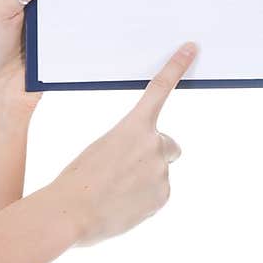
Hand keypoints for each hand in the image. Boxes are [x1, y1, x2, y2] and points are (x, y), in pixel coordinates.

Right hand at [51, 40, 198, 247]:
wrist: (71, 214)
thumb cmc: (77, 181)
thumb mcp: (99, 151)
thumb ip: (130, 150)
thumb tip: (150, 170)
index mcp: (133, 127)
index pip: (159, 90)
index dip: (176, 67)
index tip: (191, 48)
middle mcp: (154, 145)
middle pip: (168, 145)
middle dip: (156, 154)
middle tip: (129, 169)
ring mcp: (162, 173)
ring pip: (160, 173)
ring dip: (144, 180)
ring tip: (115, 193)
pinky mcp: (163, 197)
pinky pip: (157, 194)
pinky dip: (143, 199)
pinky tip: (122, 205)